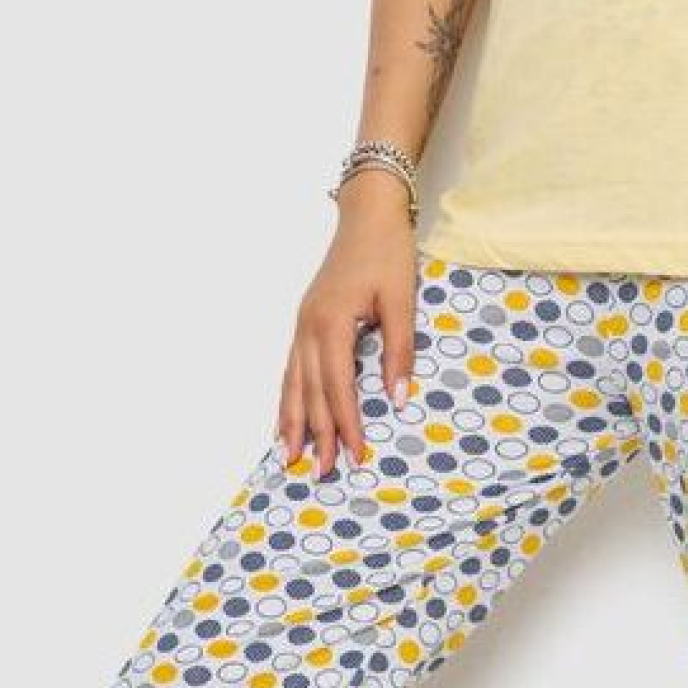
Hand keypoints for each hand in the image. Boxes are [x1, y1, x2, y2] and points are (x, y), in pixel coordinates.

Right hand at [276, 173, 417, 474]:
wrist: (366, 214)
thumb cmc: (387, 253)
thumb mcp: (402, 301)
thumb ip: (399, 351)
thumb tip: (398, 399)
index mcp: (332, 323)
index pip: (338, 387)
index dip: (347, 424)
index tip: (357, 456)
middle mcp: (308, 327)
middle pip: (310, 392)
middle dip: (317, 435)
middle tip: (322, 473)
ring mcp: (301, 324)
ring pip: (293, 383)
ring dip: (293, 423)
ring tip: (291, 458)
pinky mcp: (304, 321)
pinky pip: (290, 368)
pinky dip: (287, 398)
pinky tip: (285, 418)